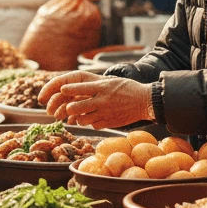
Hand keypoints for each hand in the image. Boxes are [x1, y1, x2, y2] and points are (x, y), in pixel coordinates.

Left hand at [39, 71, 153, 128]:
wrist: (145, 101)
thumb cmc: (127, 89)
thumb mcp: (111, 81)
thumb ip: (96, 85)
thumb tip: (79, 86)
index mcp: (102, 87)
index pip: (80, 89)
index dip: (69, 89)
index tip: (62, 89)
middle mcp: (102, 101)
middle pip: (78, 107)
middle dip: (70, 108)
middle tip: (69, 107)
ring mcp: (106, 113)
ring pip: (84, 119)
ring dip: (79, 118)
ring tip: (80, 115)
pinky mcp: (110, 123)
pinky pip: (94, 126)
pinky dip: (91, 123)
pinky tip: (93, 119)